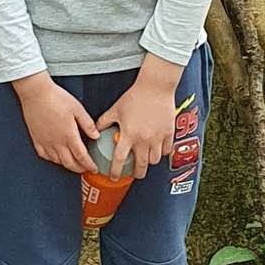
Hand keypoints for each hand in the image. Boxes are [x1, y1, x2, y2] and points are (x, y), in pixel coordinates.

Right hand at [14, 73, 99, 174]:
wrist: (36, 93)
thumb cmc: (56, 98)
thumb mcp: (78, 109)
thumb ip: (88, 124)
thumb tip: (95, 136)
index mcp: (69, 135)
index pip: (81, 156)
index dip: (89, 165)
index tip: (93, 168)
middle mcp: (56, 142)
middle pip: (69, 163)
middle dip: (79, 168)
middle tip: (85, 168)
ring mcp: (45, 142)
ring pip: (57, 161)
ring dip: (67, 164)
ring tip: (73, 162)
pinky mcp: (36, 139)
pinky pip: (44, 155)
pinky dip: (52, 159)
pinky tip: (56, 156)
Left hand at [95, 60, 179, 177]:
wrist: (155, 87)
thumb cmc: (135, 96)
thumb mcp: (116, 109)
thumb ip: (104, 121)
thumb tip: (96, 130)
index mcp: (129, 135)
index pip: (119, 159)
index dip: (115, 171)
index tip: (114, 177)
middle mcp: (144, 139)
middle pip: (141, 166)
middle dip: (137, 174)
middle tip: (135, 174)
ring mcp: (158, 137)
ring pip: (155, 160)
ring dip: (149, 162)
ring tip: (146, 160)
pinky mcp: (169, 133)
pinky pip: (167, 150)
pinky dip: (162, 153)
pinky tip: (159, 150)